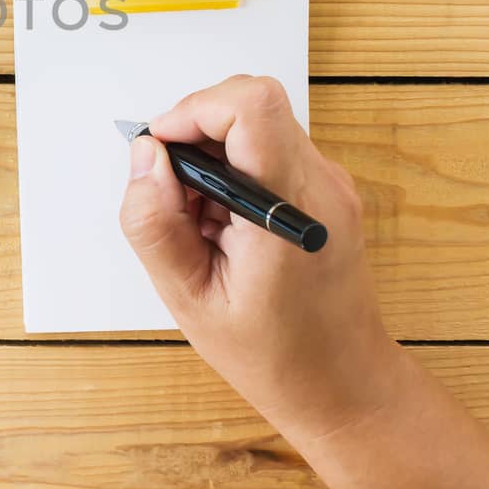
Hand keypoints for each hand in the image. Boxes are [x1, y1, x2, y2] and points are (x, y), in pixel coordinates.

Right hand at [119, 75, 404, 439]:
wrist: (343, 383)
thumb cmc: (275, 354)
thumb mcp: (190, 298)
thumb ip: (156, 223)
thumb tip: (145, 156)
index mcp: (291, 208)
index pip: (251, 106)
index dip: (194, 112)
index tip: (162, 152)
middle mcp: (320, 183)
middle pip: (248, 105)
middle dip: (193, 135)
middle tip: (174, 198)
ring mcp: (328, 183)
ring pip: (254, 124)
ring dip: (210, 156)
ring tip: (200, 223)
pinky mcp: (324, 188)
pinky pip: (266, 149)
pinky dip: (231, 171)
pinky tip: (222, 227)